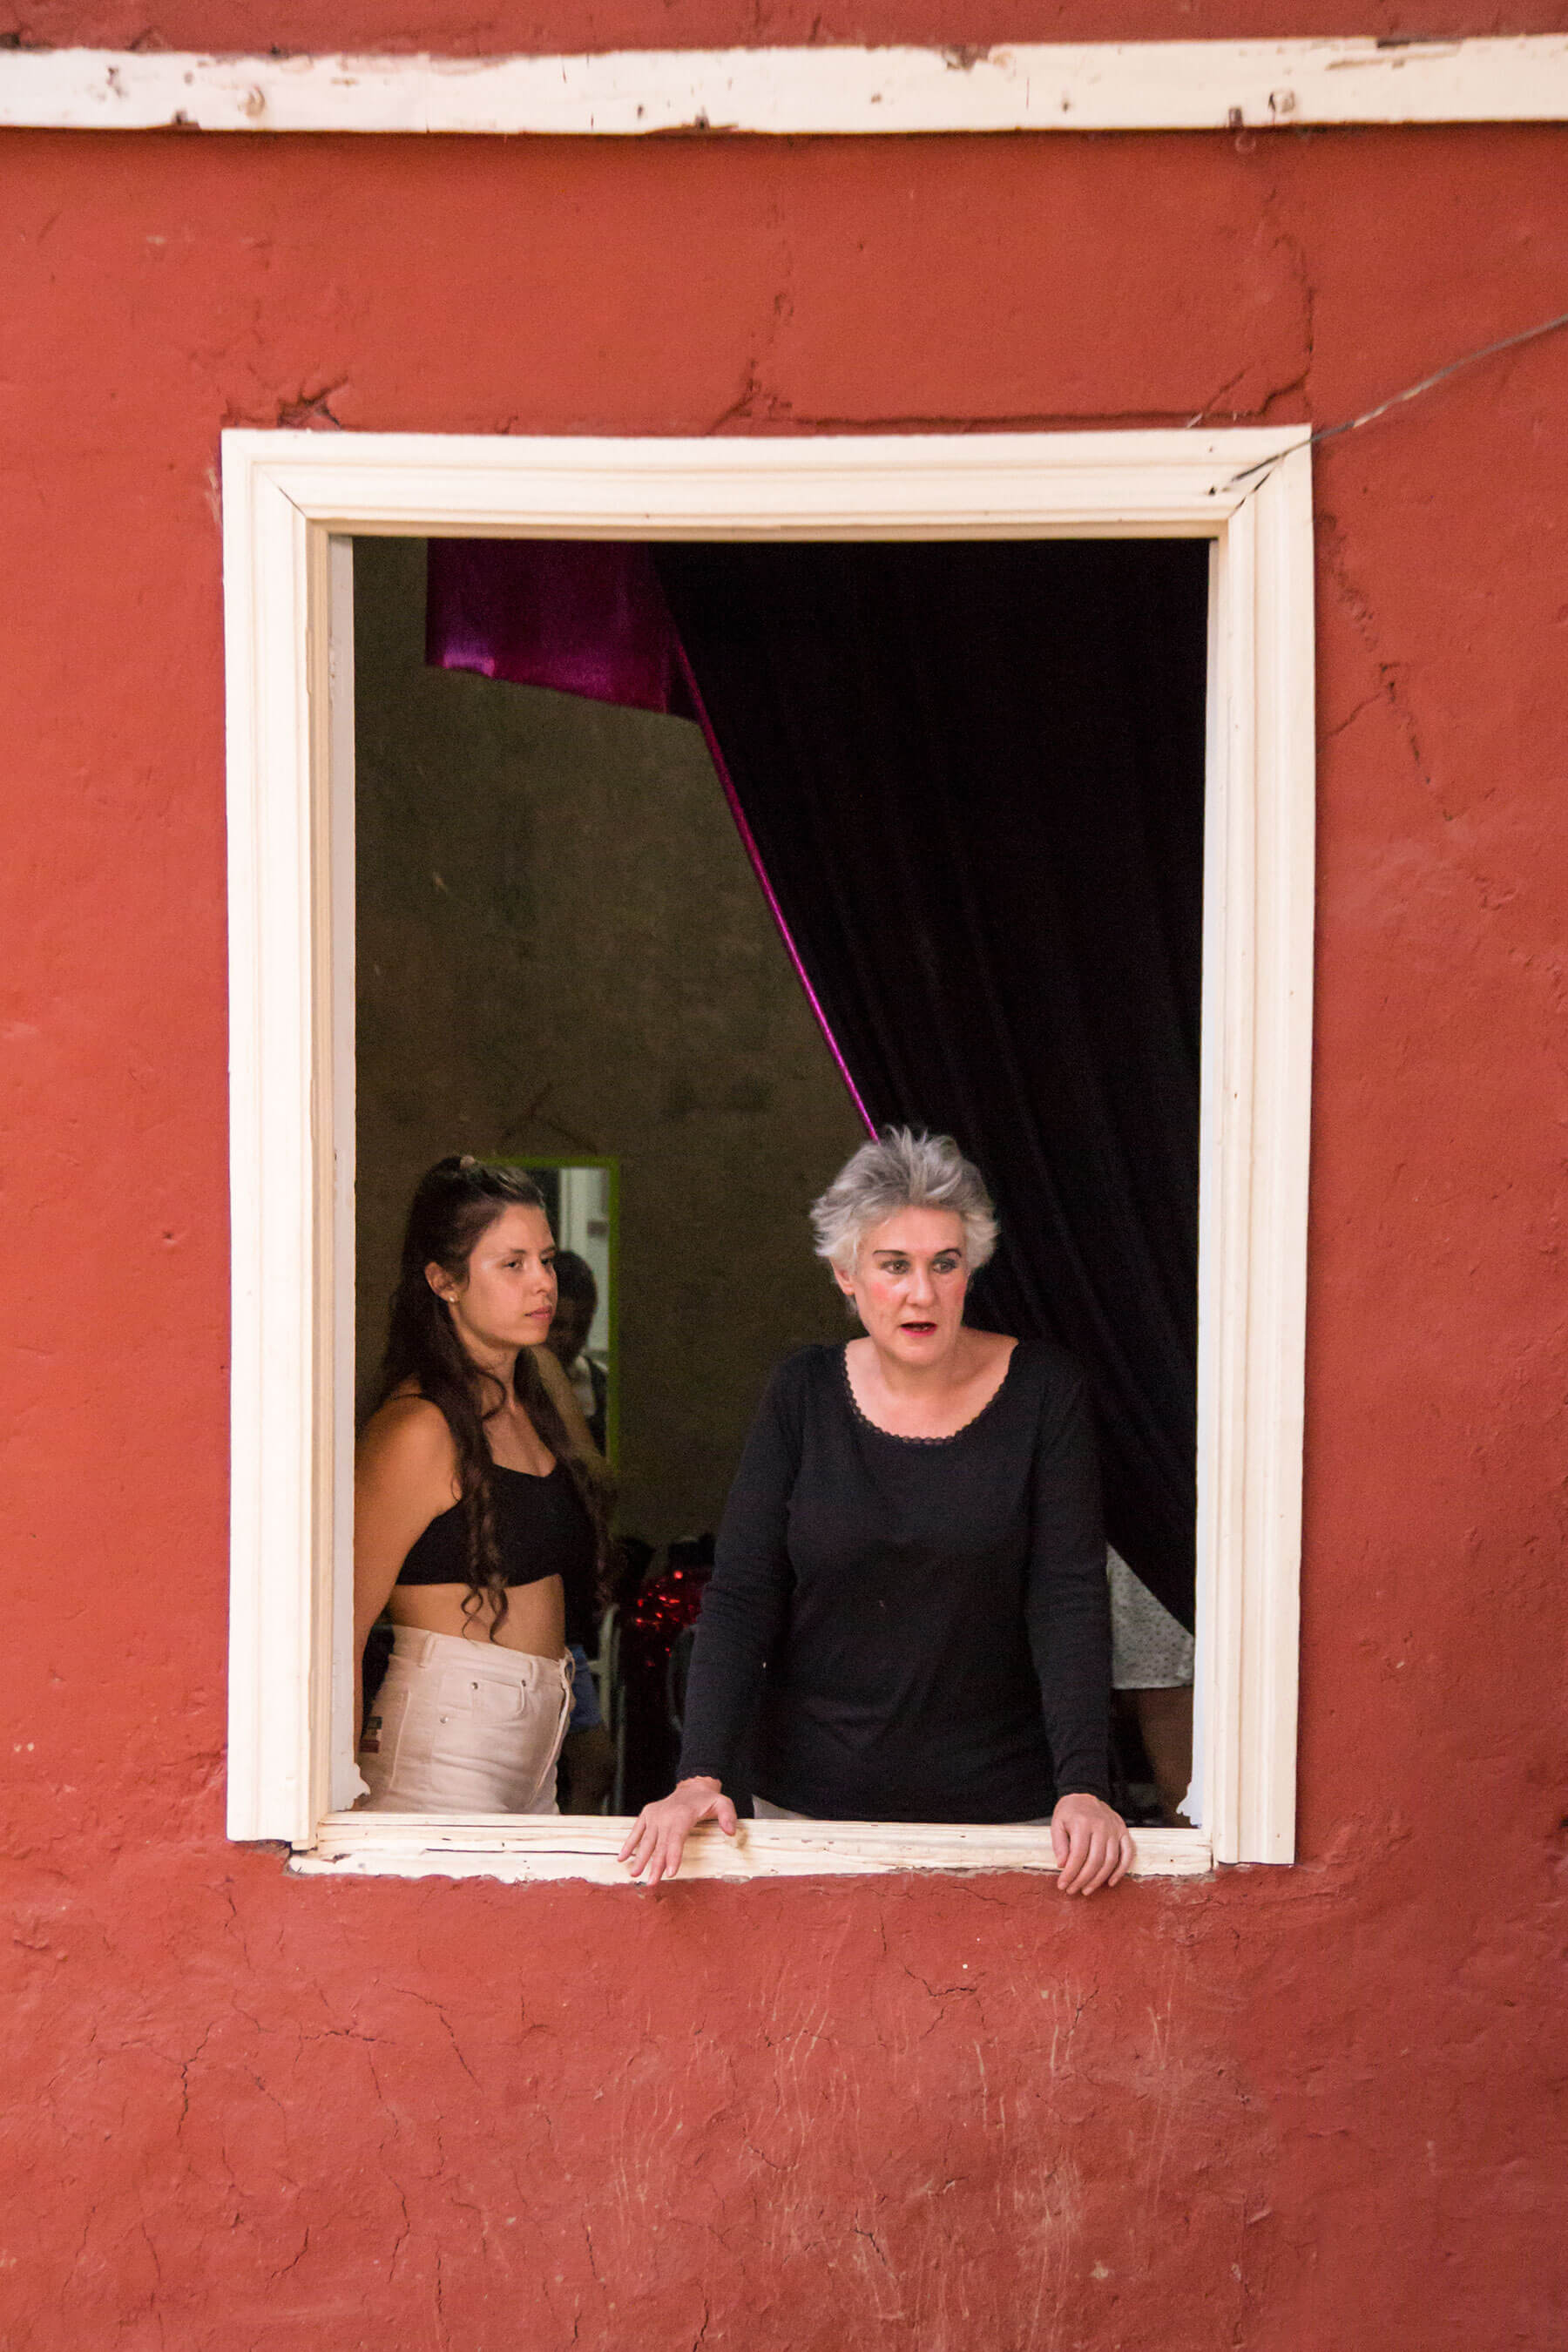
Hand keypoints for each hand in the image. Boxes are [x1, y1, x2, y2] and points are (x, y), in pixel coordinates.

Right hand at [618, 1776, 737, 1884]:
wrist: (691, 1787)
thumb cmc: (707, 1801)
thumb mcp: (723, 1804)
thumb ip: (728, 1816)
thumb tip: (730, 1832)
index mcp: (682, 1815)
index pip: (676, 1839)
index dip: (673, 1856)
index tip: (670, 1872)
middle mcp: (665, 1815)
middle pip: (660, 1844)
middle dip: (656, 1865)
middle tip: (652, 1882)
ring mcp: (654, 1815)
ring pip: (647, 1840)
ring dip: (640, 1858)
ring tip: (635, 1874)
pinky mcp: (647, 1814)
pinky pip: (636, 1830)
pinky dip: (629, 1844)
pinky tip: (622, 1858)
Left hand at [1051, 1792, 1134, 1894]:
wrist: (1086, 1794)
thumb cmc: (1070, 1811)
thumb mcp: (1057, 1822)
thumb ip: (1059, 1843)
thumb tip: (1062, 1865)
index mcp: (1083, 1823)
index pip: (1078, 1854)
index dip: (1070, 1873)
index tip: (1062, 1885)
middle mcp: (1101, 1826)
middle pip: (1095, 1860)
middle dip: (1083, 1880)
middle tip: (1073, 1890)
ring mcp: (1115, 1829)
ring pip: (1110, 1861)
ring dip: (1099, 1880)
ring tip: (1087, 1890)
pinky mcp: (1124, 1832)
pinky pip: (1127, 1854)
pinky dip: (1121, 1871)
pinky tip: (1111, 1882)